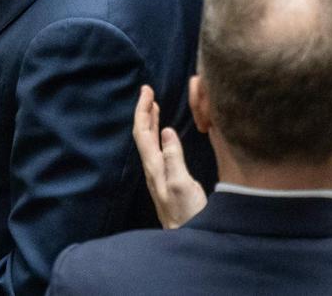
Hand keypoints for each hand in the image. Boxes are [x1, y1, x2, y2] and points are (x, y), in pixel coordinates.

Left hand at [134, 85, 206, 227]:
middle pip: (143, 135)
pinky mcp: (168, 180)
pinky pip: (158, 150)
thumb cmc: (187, 214)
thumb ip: (174, 158)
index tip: (146, 91)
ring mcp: (159, 175)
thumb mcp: (182, 184)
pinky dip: (160, 135)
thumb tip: (167, 131)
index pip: (142, 132)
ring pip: (150, 142)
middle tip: (148, 92)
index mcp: (154, 167)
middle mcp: (153, 169)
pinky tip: (166, 134)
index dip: (143, 110)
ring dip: (151, 122)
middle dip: (145, 111)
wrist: (189, 239)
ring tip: (154, 106)